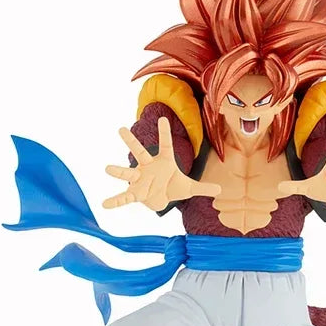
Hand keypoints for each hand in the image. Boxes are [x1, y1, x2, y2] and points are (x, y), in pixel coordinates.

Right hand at [103, 117, 220, 210]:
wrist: (162, 198)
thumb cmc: (173, 186)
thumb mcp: (190, 188)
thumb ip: (203, 188)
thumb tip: (221, 190)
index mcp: (164, 161)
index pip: (165, 145)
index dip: (164, 133)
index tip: (163, 120)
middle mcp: (149, 167)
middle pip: (139, 152)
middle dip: (131, 142)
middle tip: (121, 129)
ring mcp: (140, 179)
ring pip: (128, 173)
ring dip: (118, 171)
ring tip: (107, 168)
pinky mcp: (136, 193)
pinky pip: (125, 197)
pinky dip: (116, 201)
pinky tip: (104, 204)